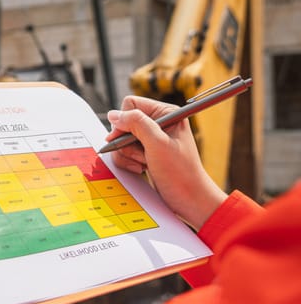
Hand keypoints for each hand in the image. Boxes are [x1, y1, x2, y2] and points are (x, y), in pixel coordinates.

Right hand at [106, 96, 226, 228]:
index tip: (128, 138)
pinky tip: (143, 168)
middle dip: (127, 142)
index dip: (125, 120)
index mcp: (166, 113)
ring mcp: (150, 139)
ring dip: (128, 154)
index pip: (131, 104)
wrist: (188, 198)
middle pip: (123, 123)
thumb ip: (136, 124)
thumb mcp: (158, 143)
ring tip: (146, 163)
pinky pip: (123, 152)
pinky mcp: (144, 153)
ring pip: (120, 140)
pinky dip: (129, 162)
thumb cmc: (180, 171)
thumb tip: (114, 115)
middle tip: (143, 154)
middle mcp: (158, 123)